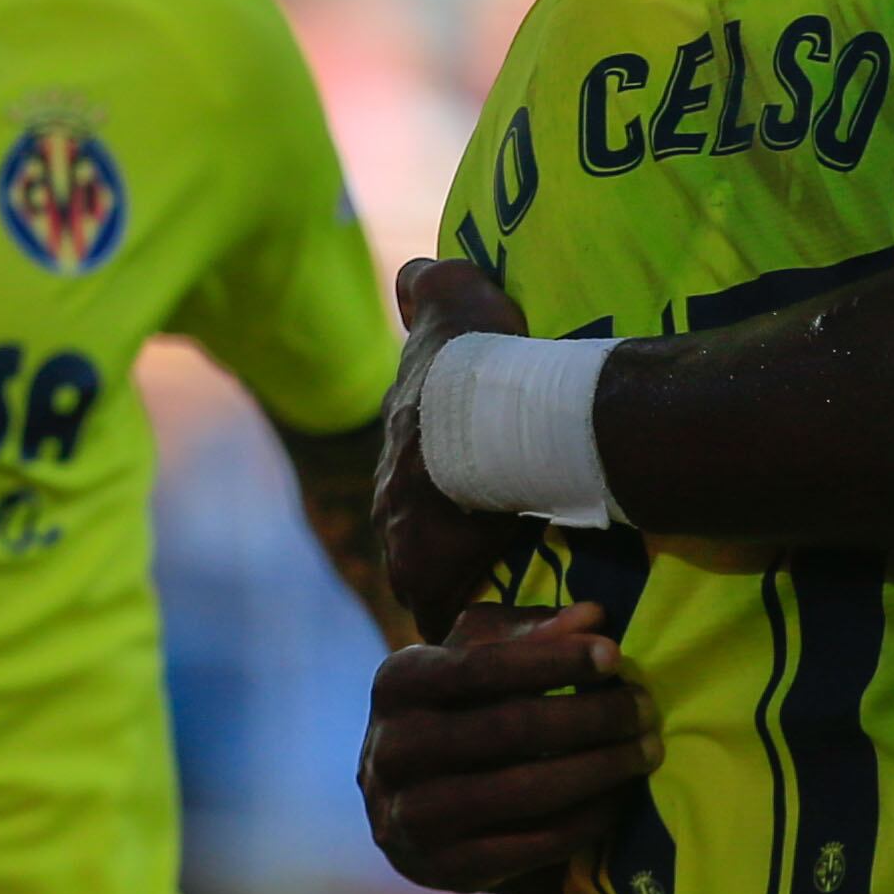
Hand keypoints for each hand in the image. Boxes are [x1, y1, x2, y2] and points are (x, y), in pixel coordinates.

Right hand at [359, 600, 656, 893]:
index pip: (483, 665)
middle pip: (513, 728)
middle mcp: (393, 750)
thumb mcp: (478, 655)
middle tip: (646, 707)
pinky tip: (620, 796)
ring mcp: (413, 816)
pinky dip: (588, 818)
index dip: (554, 659)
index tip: (615, 655)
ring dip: (602, 768)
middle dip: (593, 716)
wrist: (406, 804)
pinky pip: (535, 843)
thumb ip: (529, 631)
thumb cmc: (456, 708)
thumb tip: (593, 617)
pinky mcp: (446, 868)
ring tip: (647, 750)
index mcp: (398, 682)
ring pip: (528, 789)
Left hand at [375, 257, 539, 639]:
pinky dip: (467, 615)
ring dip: (451, 582)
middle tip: (490, 551)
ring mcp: (407, 541)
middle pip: (409, 536)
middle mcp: (390, 501)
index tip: (467, 500)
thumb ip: (429, 284)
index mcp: (395, 447)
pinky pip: (445, 611)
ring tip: (501, 590)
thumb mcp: (451, 298)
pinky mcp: (435, 576)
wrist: (485, 410)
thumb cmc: (473, 355)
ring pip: (422, 577)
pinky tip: (504, 618)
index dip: (434, 491)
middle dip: (439, 546)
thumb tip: (412, 275)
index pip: (405, 481)